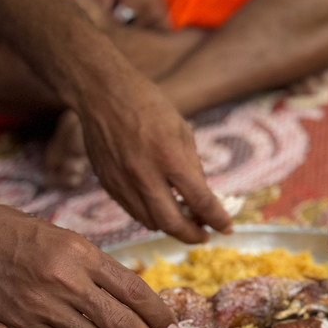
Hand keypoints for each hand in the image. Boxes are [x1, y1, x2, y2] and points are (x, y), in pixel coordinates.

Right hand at [0, 199, 179, 327]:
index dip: (159, 315)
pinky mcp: (22, 327)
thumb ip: (97, 269)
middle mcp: (66, 281)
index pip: (135, 292)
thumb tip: (133, 301)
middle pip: (122, 324)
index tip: (172, 327)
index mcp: (81, 253)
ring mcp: (43, 307)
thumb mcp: (65, 238)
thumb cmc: (15, 233)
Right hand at [75, 69, 231, 242]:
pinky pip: (133, 211)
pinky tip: (161, 206)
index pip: (200, 200)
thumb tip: (202, 199)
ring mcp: (122, 182)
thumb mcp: (181, 129)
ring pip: (150, 222)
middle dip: (192, 235)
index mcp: (169, 156)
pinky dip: (151, 215)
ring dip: (171, 226)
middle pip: (172, 223)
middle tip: (204, 235)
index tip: (226, 227)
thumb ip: (193, 167)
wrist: (101, 92)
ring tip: (185, 220)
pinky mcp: (108, 184)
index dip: (217, 219)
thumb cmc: (147, 104)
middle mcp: (144, 175)